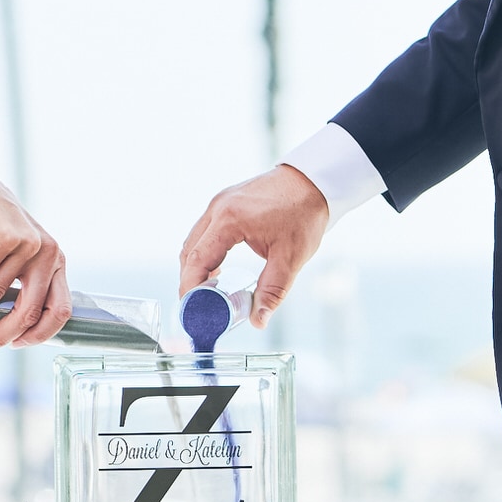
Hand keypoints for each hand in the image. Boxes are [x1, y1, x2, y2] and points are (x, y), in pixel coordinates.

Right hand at [0, 169, 70, 351]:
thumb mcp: (22, 254)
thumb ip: (26, 283)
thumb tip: (14, 330)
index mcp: (57, 262)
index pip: (60, 311)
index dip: (39, 335)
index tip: (14, 345)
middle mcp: (48, 254)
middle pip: (29, 312)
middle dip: (1, 337)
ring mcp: (26, 246)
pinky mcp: (1, 239)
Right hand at [178, 165, 329, 326]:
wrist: (313, 181)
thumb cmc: (304, 214)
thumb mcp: (290, 257)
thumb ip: (272, 291)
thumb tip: (259, 321)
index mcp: (229, 220)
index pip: (196, 260)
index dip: (189, 288)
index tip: (191, 310)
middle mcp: (218, 208)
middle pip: (189, 252)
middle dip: (190, 281)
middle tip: (199, 307)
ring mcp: (220, 203)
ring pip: (194, 241)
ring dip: (196, 267)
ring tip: (208, 294)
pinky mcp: (225, 202)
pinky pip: (205, 232)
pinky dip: (205, 253)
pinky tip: (217, 270)